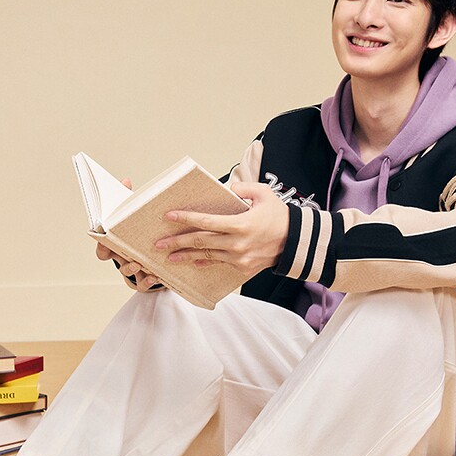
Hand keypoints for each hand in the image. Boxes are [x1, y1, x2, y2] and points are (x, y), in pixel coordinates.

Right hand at [95, 178, 163, 292]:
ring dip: (132, 268)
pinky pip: (142, 284)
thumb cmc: (139, 232)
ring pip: (127, 271)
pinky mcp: (143, 279)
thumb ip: (127, 199)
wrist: (155, 251)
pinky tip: (155, 277)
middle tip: (126, 254)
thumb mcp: (132, 215)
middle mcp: (121, 257)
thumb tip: (126, 180)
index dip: (101, 247)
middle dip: (120, 257)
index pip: (102, 248)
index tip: (104, 244)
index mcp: (116, 243)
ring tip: (140, 264)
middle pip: (115, 259)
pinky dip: (147, 281)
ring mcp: (131, 269)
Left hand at [154, 182, 289, 276]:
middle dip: (177, 242)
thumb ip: (242, 188)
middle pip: (200, 242)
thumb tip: (225, 188)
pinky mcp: (242, 268)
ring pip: (206, 256)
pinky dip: (204, 262)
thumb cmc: (280, 216)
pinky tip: (192, 262)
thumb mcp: (264, 194)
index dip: (186, 219)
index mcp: (240, 224)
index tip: (169, 217)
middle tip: (158, 244)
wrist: (296, 242)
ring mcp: (239, 258)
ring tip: (169, 257)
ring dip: (186, 256)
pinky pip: (219, 264)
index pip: (206, 222)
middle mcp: (237, 244)